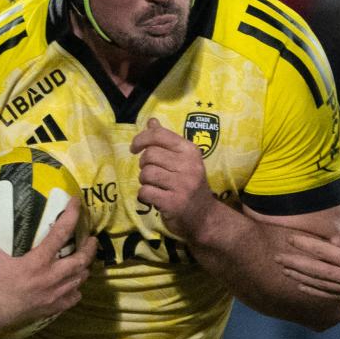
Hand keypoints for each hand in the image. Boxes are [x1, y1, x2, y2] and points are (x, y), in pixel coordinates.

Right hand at [0, 192, 92, 338]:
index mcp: (36, 262)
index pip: (61, 234)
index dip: (72, 216)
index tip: (78, 203)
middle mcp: (49, 279)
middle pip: (80, 261)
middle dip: (89, 249)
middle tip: (92, 239)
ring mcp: (51, 297)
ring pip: (78, 281)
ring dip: (84, 269)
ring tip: (85, 260)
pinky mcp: (48, 311)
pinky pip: (71, 300)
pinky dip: (76, 290)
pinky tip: (73, 286)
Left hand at [132, 118, 219, 238]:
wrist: (204, 217)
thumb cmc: (189, 185)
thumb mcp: (183, 160)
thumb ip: (166, 141)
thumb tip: (151, 121)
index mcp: (190, 151)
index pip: (159, 135)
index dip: (141, 139)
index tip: (134, 148)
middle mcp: (188, 165)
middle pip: (149, 155)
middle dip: (144, 165)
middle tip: (151, 173)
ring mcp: (182, 185)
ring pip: (146, 174)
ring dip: (144, 182)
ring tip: (155, 186)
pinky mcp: (173, 202)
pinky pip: (145, 192)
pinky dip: (145, 196)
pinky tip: (155, 198)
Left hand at [278, 223, 339, 300]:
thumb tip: (333, 241)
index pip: (322, 252)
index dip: (304, 245)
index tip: (289, 239)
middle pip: (315, 270)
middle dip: (294, 263)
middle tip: (276, 257)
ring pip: (319, 284)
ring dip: (299, 277)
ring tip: (284, 270)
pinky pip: (330, 293)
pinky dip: (313, 289)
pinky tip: (302, 285)